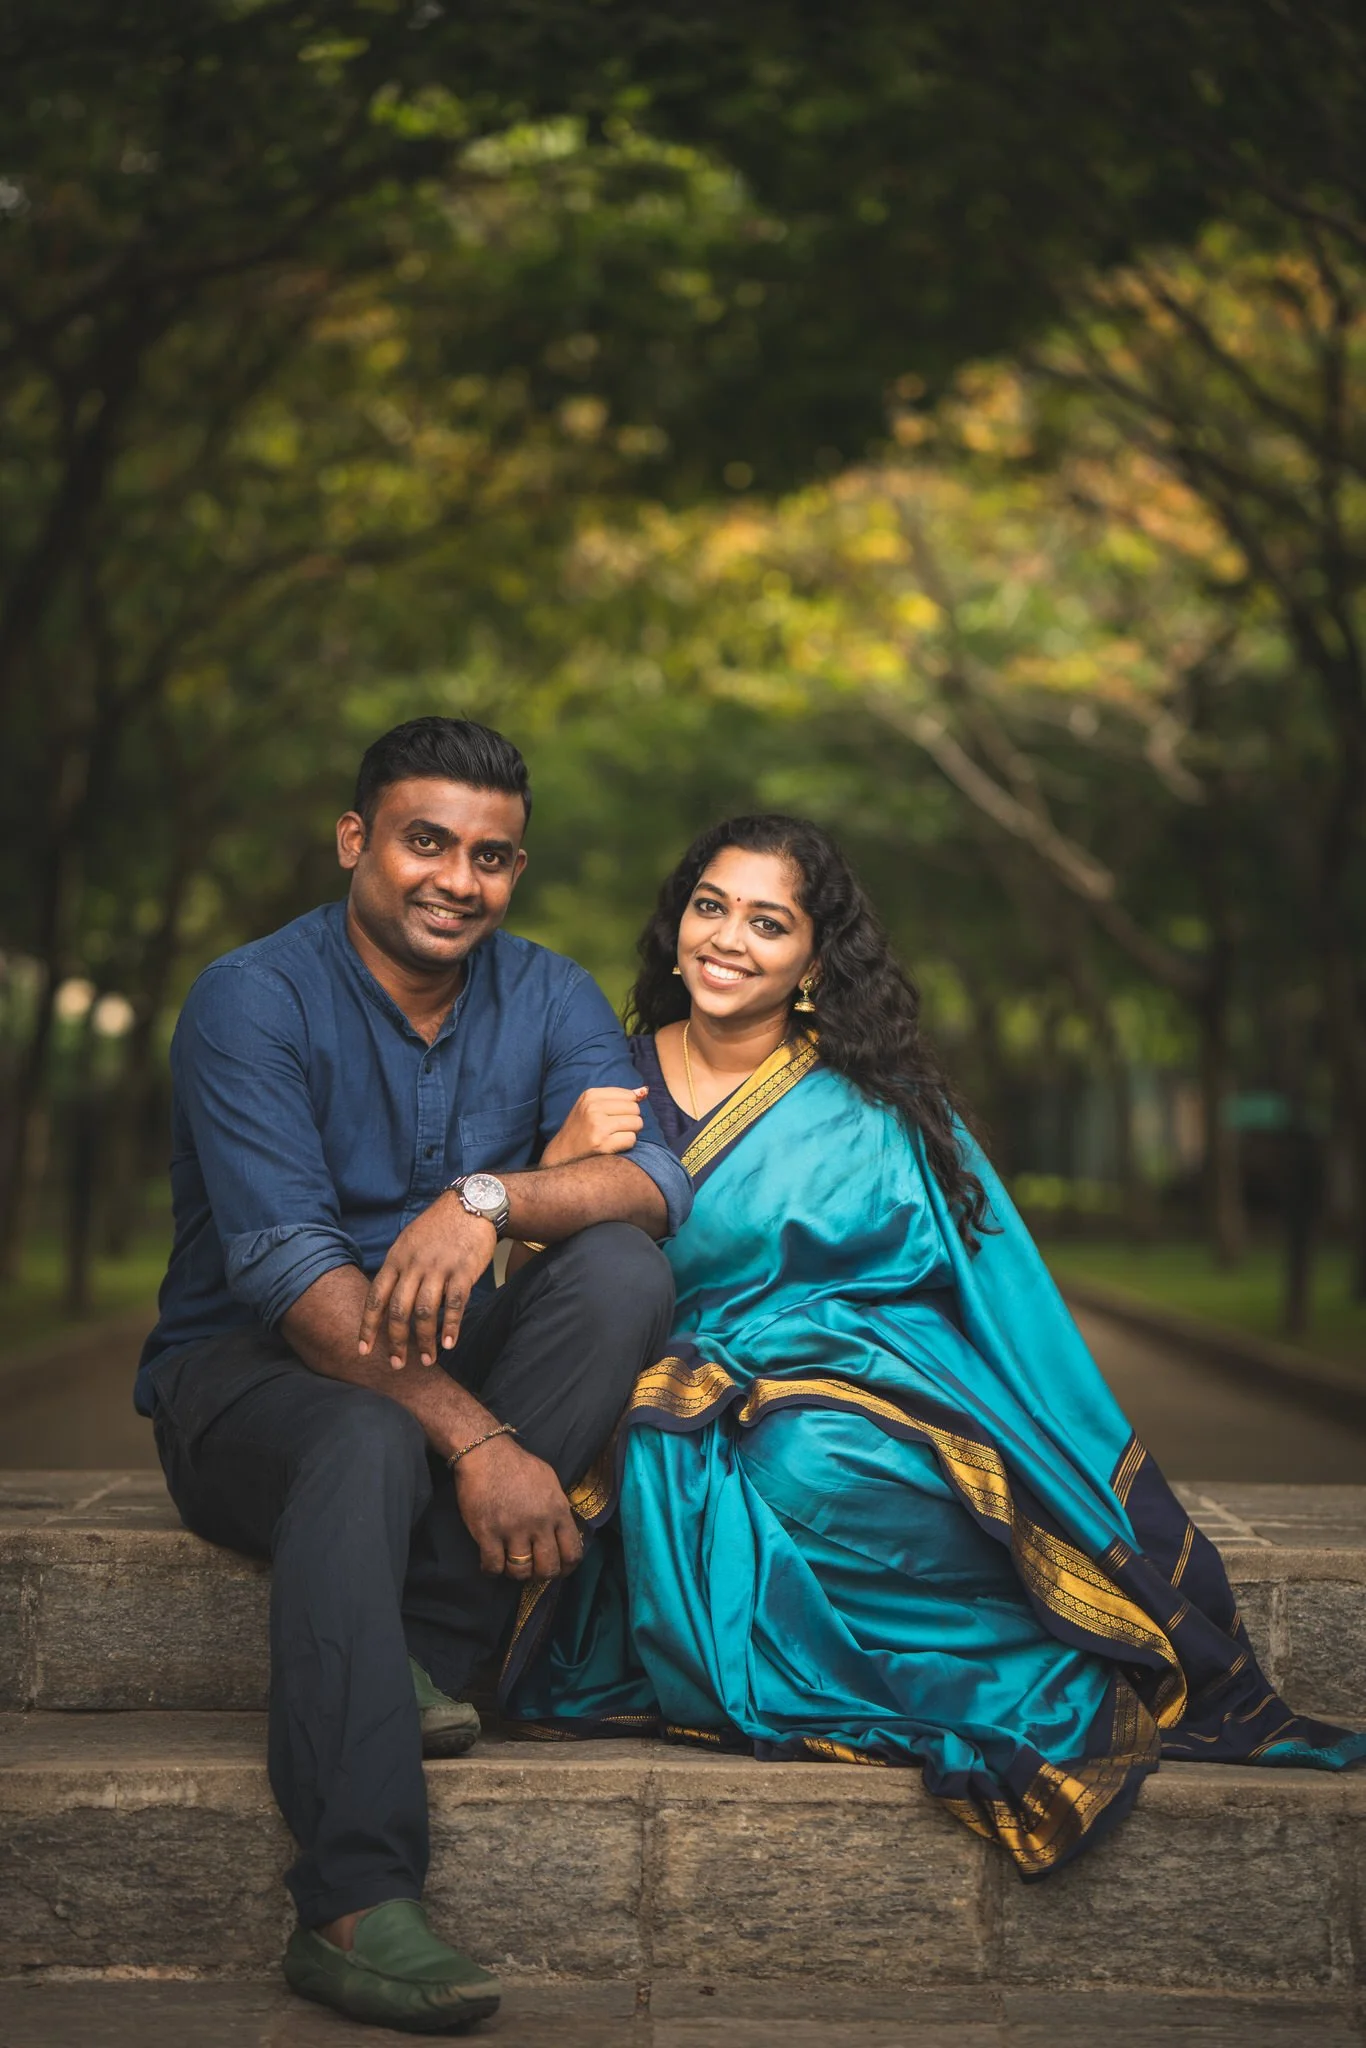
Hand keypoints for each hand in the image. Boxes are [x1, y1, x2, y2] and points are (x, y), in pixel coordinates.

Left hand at [358, 1193, 495, 1368]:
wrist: (471, 1204)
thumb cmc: (438, 1227)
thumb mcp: (408, 1242)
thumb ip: (398, 1270)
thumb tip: (387, 1301)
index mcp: (396, 1259)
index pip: (375, 1297)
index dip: (368, 1326)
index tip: (363, 1350)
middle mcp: (413, 1265)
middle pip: (398, 1310)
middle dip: (395, 1341)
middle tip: (397, 1364)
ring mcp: (439, 1267)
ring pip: (425, 1311)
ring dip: (424, 1340)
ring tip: (426, 1360)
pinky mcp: (463, 1270)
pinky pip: (454, 1304)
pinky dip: (450, 1326)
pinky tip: (448, 1343)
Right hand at [452, 1433, 583, 1579]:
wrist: (486, 1453)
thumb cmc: (518, 1465)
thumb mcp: (550, 1482)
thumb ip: (558, 1508)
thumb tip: (563, 1532)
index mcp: (558, 1511)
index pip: (572, 1553)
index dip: (567, 1568)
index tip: (559, 1570)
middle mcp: (539, 1524)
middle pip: (548, 1568)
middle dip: (542, 1575)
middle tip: (533, 1569)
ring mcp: (513, 1530)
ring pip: (521, 1572)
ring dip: (516, 1573)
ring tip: (510, 1564)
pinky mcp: (488, 1534)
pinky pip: (493, 1566)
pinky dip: (491, 1570)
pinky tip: (490, 1563)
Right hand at [542, 1085, 646, 1167]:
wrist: (561, 1153)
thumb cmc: (581, 1128)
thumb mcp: (592, 1106)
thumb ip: (619, 1098)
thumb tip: (644, 1091)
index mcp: (590, 1095)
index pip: (629, 1095)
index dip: (628, 1108)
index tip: (614, 1116)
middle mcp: (593, 1108)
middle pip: (635, 1109)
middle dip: (631, 1120)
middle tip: (615, 1128)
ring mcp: (597, 1126)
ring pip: (636, 1123)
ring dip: (631, 1132)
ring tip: (615, 1136)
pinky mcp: (602, 1144)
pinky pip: (631, 1139)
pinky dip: (627, 1144)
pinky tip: (613, 1145)